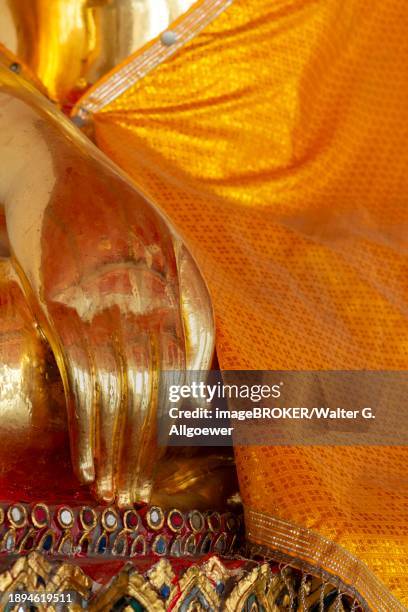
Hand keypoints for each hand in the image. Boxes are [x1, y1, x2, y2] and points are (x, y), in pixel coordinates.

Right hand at [0, 66, 213, 504]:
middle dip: (148, 448)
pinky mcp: (61, 300)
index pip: (191, 366)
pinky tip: (88, 458)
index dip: (182, 417)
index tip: (169, 454)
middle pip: (156, 387)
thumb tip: (202, 371)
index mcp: (180, 278)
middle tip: (140, 493)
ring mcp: (105, 296)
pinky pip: (81, 375)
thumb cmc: (110, 207)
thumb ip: (188, 298)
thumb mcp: (164, 239)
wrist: (51, 161)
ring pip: (120, 391)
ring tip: (114, 491)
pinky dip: (87, 424)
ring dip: (117, 449)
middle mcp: (149, 291)